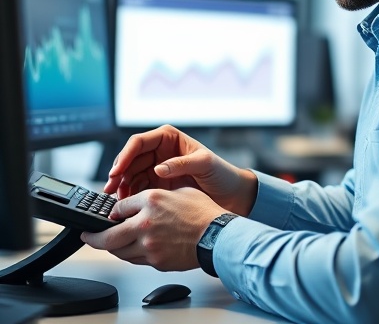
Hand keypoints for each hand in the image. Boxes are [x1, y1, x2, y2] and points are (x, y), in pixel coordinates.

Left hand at [82, 187, 222, 270]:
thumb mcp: (177, 191)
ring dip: (111, 247)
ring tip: (107, 244)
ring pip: (118, 251)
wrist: (217, 235)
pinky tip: (131, 249)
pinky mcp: (155, 261)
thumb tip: (135, 203)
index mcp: (151, 200)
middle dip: (92, 237)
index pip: (119, 207)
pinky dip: (130, 254)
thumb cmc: (202, 212)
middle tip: (87, 236)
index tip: (109, 214)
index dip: (113, 211)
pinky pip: (134, 259)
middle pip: (108, 235)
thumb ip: (153, 197)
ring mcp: (148, 245)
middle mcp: (145, 222)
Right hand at [105, 125, 256, 215]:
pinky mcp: (157, 186)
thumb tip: (158, 168)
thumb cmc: (221, 174)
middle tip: (110, 190)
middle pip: (130, 159)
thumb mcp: (205, 164)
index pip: (139, 142)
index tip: (117, 171)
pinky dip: (130, 197)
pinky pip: (137, 189)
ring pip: (130, 175)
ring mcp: (156, 168)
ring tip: (116, 202)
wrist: (230, 195)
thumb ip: (182, 164)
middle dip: (118, 173)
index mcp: (168, 138)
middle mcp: (159, 151)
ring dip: (121, 187)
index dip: (125, 155)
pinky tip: (126, 207)